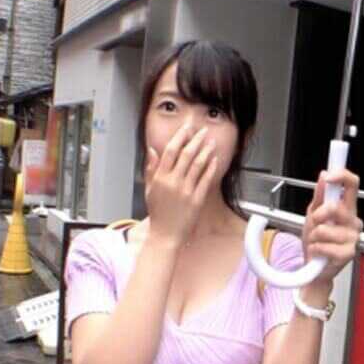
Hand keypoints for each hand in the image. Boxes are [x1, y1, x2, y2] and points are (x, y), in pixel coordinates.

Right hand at [144, 120, 217, 246]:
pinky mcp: (197, 199)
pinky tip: (214, 159)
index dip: (179, 137)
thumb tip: (153, 151)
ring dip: (205, 151)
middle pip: (186, 154)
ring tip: (211, 141)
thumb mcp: (149, 189)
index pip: (170, 151)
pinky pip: (205, 179)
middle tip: (202, 130)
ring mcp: (186, 190)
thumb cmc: (158, 213)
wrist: (165, 235)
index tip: (186, 129)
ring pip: (198, 165)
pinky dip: (210, 167)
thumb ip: (151, 169)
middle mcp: (173, 182)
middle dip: (195, 140)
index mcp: (160, 178)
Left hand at [301, 169, 362, 285]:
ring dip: (313, 237)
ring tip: (317, 242)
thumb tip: (324, 175)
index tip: (329, 176)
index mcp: (347, 208)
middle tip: (315, 223)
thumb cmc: (316, 240)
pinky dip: (315, 249)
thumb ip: (320, 195)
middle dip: (318, 215)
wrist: (314, 267)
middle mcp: (353, 221)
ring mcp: (353, 238)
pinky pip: (323, 246)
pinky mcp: (348, 253)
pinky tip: (319, 253)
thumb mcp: (313, 214)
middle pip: (335, 207)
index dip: (341, 176)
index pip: (352, 185)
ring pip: (324, 229)